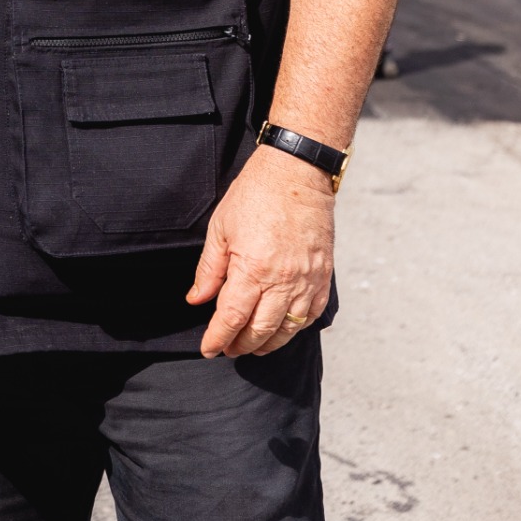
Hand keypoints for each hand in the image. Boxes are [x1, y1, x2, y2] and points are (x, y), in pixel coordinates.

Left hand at [187, 148, 335, 357]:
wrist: (297, 171)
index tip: (208, 349)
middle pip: (261, 330)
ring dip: (269, 343)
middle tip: (228, 349)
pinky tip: (283, 328)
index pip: (232, 318)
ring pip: (289, 329)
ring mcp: (307, 279)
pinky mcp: (323, 275)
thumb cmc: (255, 194)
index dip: (218, 338)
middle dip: (241, 345)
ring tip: (253, 346)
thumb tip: (197, 299)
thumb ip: (209, 269)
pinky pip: (312, 314)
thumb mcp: (220, 228)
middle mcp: (283, 280)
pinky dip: (296, 327)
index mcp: (253, 268)